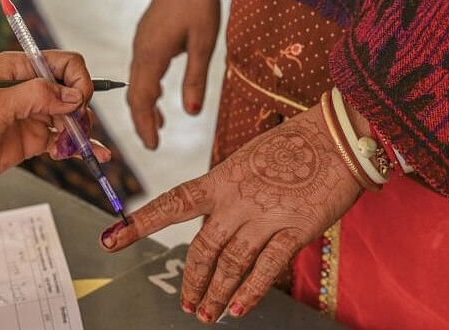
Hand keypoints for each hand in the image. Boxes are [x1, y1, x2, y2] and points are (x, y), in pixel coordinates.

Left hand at [0, 50, 109, 195]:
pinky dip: (79, 147)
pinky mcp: (33, 139)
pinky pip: (65, 140)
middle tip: (74, 130)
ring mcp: (32, 115)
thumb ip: (35, 97)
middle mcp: (27, 90)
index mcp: (16, 70)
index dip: (77, 82)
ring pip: (72, 117)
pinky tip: (93, 155)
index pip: (63, 64)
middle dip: (80, 111)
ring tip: (70, 148)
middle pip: (73, 91)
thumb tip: (72, 96)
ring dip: (80, 132)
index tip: (77, 104)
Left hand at [99, 104, 362, 321]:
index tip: (111, 239)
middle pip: (202, 248)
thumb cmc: (292, 144)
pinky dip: (250, 290)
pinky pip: (267, 266)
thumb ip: (226, 191)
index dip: (139, 224)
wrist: (337, 136)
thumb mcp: (246, 160)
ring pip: (230, 263)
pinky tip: (237, 308)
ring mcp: (264, 216)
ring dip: (214, 292)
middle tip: (185, 302)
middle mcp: (235, 200)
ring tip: (205, 313)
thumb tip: (212, 218)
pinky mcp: (294, 229)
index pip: (171, 204)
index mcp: (220, 179)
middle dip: (191, 279)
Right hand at [128, 0, 219, 148]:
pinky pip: (140, 72)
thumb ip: (195, 79)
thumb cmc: (197, 3)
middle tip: (152, 143)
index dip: (145, 125)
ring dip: (145, 107)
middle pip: (135, 95)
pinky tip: (158, 97)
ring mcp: (141, 44)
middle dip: (142, 121)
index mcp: (151, 56)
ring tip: (158, 126)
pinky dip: (147, 91)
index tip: (153, 146)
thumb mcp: (204, 43)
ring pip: (136, 84)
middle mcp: (141, 52)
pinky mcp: (146, 39)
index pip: (142, 100)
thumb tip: (191, 113)